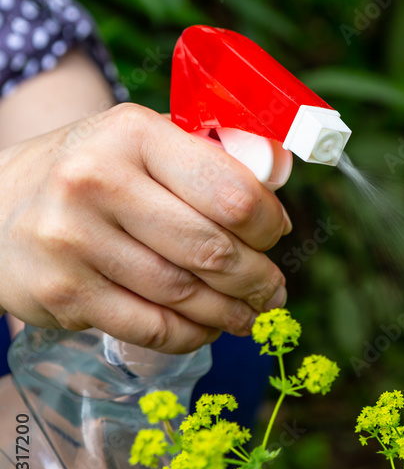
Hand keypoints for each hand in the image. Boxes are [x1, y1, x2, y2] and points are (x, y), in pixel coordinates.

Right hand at [0, 102, 290, 352]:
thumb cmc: (97, 174)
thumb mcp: (145, 144)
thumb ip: (208, 162)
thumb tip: (277, 201)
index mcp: (134, 134)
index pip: (231, 193)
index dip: (268, 224)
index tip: (274, 236)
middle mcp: (96, 181)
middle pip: (212, 250)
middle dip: (258, 279)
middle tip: (274, 290)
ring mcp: (73, 241)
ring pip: (185, 295)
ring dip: (232, 312)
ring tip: (252, 313)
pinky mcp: (62, 293)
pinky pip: (154, 328)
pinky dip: (193, 334)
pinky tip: (208, 326)